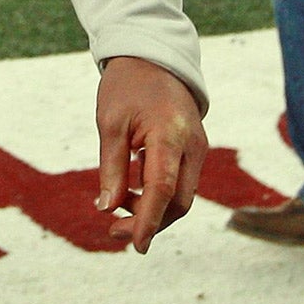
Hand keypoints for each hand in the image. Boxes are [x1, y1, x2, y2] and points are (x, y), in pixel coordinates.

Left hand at [94, 57, 206, 253]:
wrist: (154, 57)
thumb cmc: (127, 87)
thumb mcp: (110, 123)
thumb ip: (111, 167)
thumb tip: (106, 208)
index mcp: (170, 134)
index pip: (162, 189)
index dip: (148, 221)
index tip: (135, 245)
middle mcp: (192, 145)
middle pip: (178, 201)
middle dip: (149, 222)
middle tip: (113, 230)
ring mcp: (198, 148)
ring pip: (182, 196)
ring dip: (153, 209)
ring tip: (117, 205)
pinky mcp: (194, 149)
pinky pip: (181, 182)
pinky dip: (158, 194)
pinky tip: (132, 192)